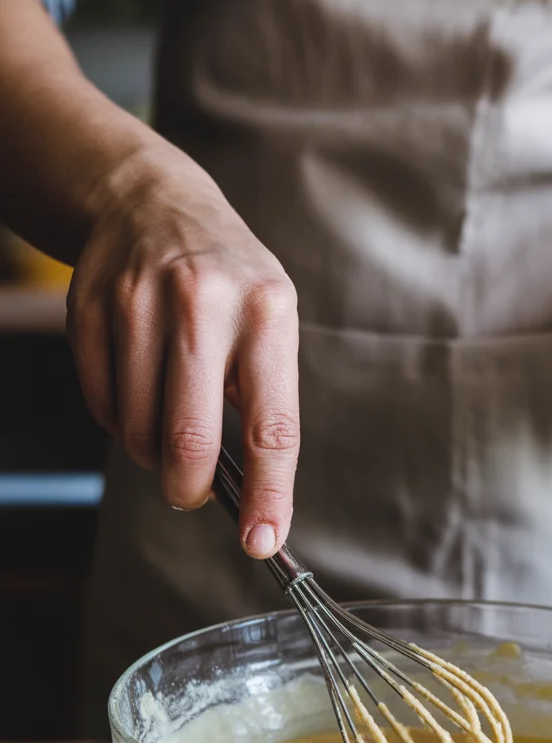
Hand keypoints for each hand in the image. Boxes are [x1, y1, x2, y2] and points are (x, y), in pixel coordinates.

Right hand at [66, 146, 298, 557]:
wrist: (150, 201)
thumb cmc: (228, 281)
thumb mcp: (269, 321)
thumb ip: (262, 400)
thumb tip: (250, 496)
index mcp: (267, 312)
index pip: (271, 426)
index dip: (267, 494)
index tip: (261, 541)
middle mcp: (203, 302)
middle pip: (189, 438)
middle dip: (188, 486)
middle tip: (191, 492)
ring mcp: (138, 303)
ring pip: (138, 429)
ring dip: (152, 453)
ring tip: (167, 425)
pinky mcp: (89, 310)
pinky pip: (101, 405)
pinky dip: (120, 422)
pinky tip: (137, 394)